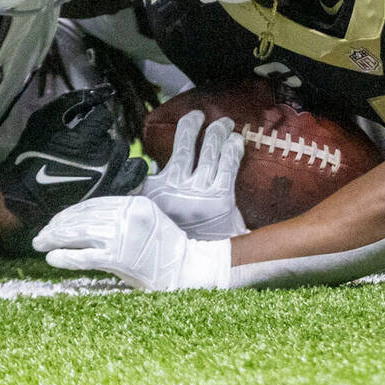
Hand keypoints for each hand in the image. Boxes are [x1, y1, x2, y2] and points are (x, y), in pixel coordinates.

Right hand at [0, 85, 147, 228]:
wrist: (24, 193)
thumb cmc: (32, 152)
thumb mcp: (45, 118)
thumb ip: (73, 101)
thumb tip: (104, 90)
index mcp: (85, 137)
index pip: (104, 116)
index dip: (91, 118)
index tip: (80, 125)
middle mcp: (102, 156)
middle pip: (113, 135)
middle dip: (99, 137)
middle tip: (82, 145)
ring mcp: (109, 176)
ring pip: (123, 153)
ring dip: (111, 152)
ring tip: (93, 159)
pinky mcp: (111, 191)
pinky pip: (134, 175)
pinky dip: (130, 168)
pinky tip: (117, 168)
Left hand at [33, 196, 231, 290]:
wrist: (189, 270)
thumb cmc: (166, 250)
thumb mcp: (146, 221)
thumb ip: (120, 216)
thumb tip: (85, 220)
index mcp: (134, 204)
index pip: (93, 204)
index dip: (70, 213)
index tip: (55, 221)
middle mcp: (127, 216)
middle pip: (83, 217)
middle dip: (58, 225)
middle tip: (41, 234)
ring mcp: (123, 236)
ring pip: (79, 233)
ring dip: (55, 239)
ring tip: (41, 243)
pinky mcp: (119, 258)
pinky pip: (84, 256)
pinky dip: (65, 256)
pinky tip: (52, 258)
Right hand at [141, 110, 247, 239]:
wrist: (203, 269)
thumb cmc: (178, 240)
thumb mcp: (154, 218)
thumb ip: (147, 195)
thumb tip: (149, 169)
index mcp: (155, 193)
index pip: (155, 158)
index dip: (156, 145)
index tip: (160, 131)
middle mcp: (176, 190)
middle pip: (184, 149)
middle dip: (191, 127)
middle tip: (197, 115)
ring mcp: (200, 194)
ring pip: (209, 153)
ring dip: (216, 134)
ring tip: (223, 123)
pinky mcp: (222, 200)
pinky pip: (228, 167)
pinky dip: (232, 150)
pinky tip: (236, 140)